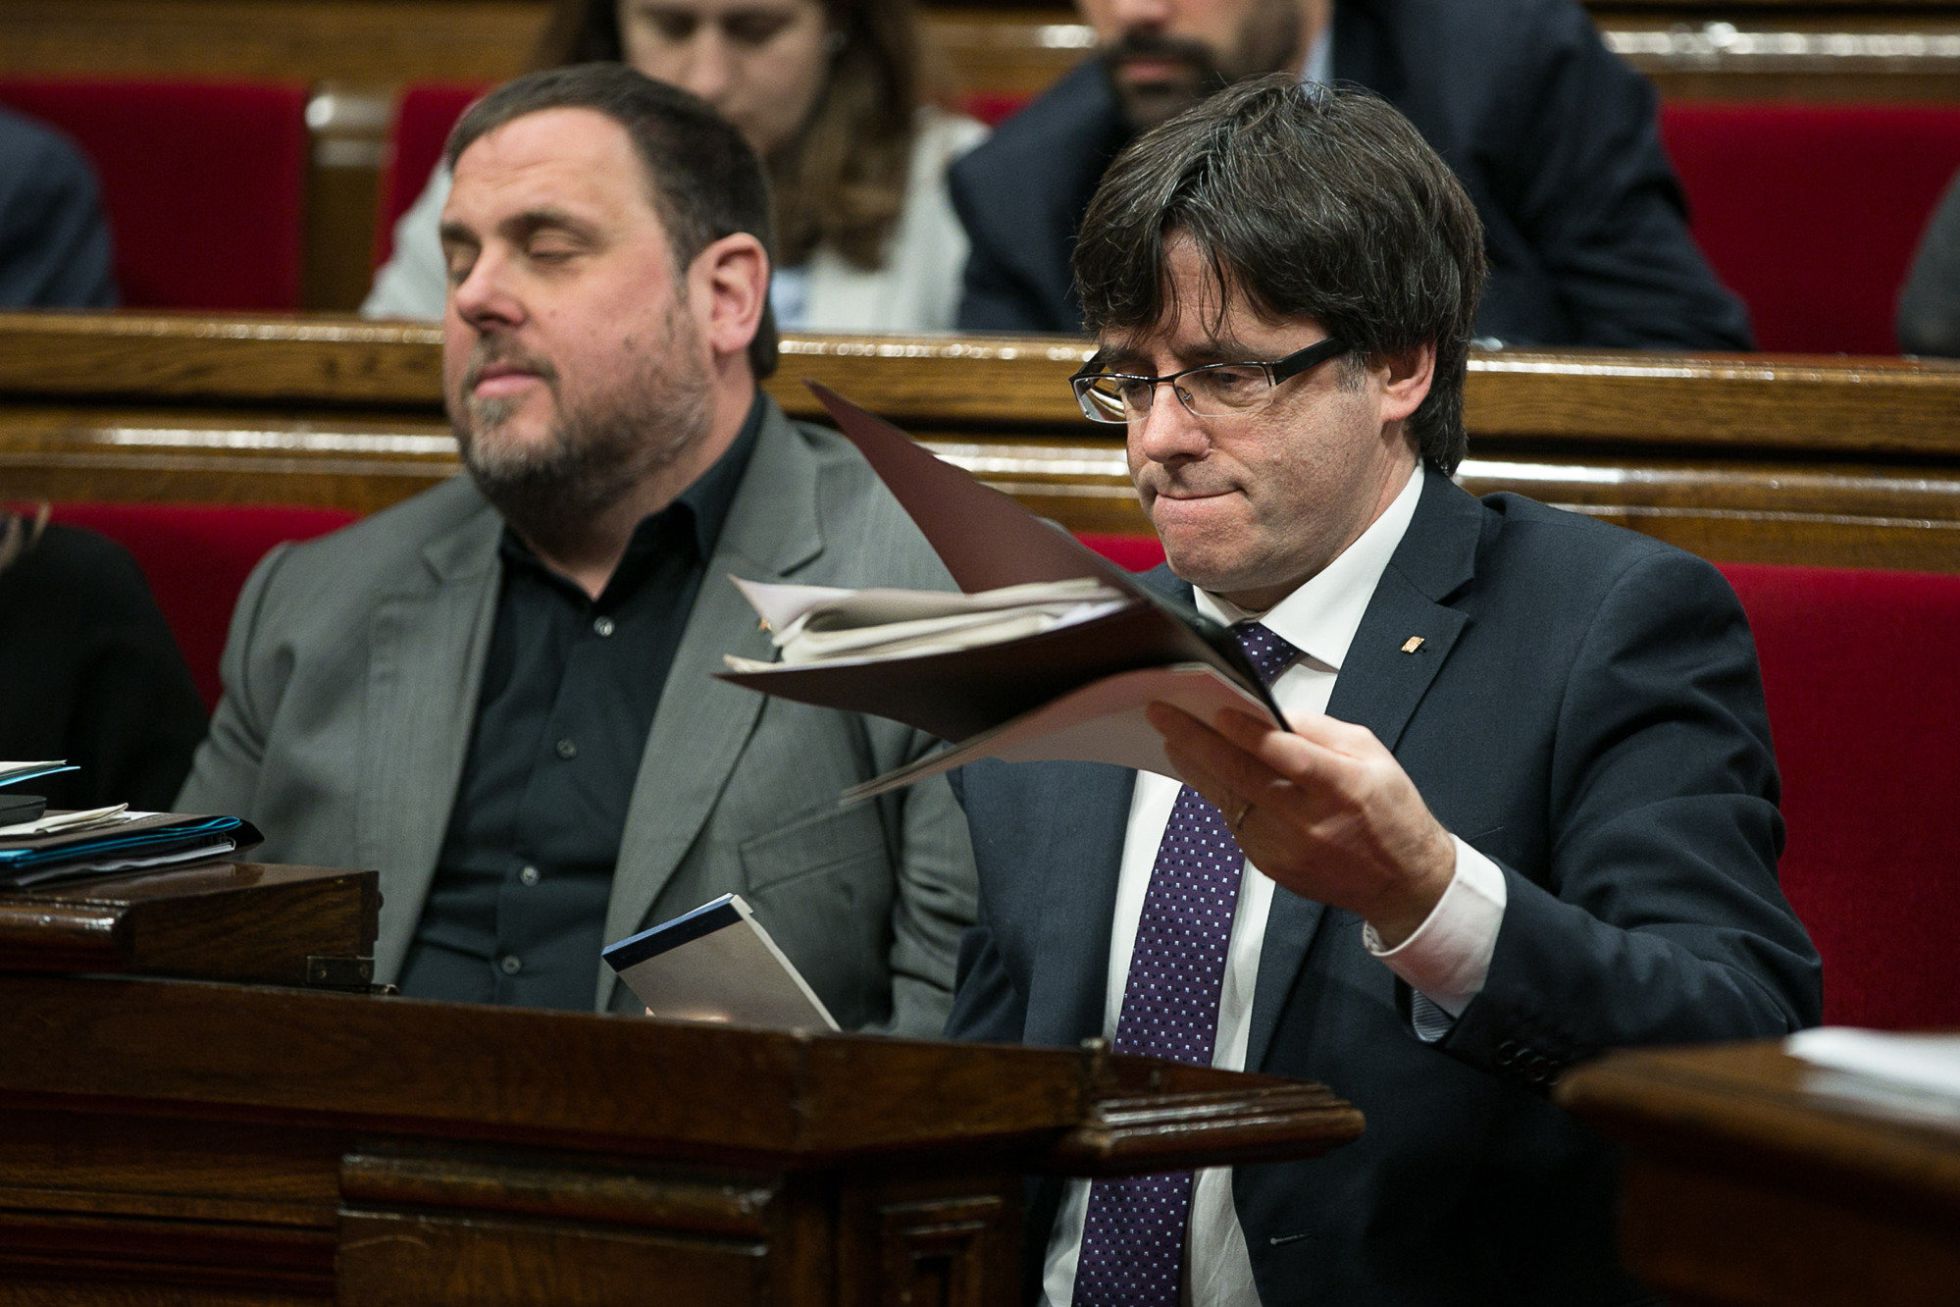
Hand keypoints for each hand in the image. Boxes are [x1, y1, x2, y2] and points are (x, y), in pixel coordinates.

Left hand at [1148, 702, 1456, 945]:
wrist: (1400, 881)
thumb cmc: (1389, 808)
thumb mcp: (1370, 754)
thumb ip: (1319, 731)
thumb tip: (1268, 712)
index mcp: (1342, 786)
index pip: (1288, 756)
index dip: (1249, 734)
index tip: (1215, 711)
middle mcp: (1310, 821)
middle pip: (1242, 777)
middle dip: (1197, 742)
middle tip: (1163, 716)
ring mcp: (1287, 848)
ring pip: (1229, 801)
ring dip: (1197, 768)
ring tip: (1172, 740)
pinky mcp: (1271, 865)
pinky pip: (1237, 822)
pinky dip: (1221, 796)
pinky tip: (1208, 774)